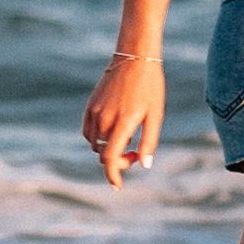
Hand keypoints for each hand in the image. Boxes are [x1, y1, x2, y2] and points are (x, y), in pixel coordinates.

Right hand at [84, 52, 164, 186]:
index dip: (113, 175)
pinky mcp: (90, 106)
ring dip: (107, 149)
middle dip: (117, 161)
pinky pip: (88, 131)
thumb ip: (149, 141)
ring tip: (127, 137)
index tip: (118, 186)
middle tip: (135, 153)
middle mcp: (105, 119)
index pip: (111, 158)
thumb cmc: (150, 87)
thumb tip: (144, 165)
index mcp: (123, 123)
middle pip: (103, 154)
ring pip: (94, 144)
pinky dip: (97, 138)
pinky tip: (112, 132)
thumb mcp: (155, 115)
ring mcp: (95, 112)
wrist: (135, 57)